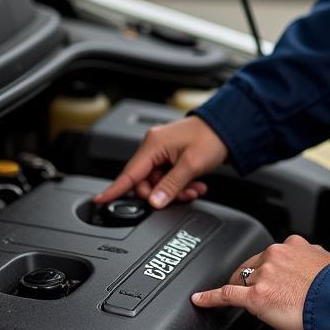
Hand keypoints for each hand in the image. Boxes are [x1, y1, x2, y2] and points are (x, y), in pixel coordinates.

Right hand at [93, 115, 227, 208]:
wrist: (230, 127)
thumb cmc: (212, 137)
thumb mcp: (192, 165)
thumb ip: (171, 185)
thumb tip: (154, 202)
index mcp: (153, 145)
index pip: (129, 173)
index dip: (114, 189)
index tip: (100, 200)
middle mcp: (154, 147)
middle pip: (145, 182)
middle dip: (163, 194)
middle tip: (183, 196)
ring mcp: (163, 151)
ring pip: (159, 183)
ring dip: (175, 191)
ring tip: (194, 189)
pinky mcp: (172, 156)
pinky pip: (168, 177)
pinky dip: (180, 185)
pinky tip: (195, 185)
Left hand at [191, 234, 329, 329]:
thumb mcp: (327, 263)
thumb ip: (313, 261)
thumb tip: (315, 267)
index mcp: (293, 245)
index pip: (272, 256)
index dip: (269, 269)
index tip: (269, 276)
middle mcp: (275, 255)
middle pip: (254, 268)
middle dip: (256, 280)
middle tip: (268, 296)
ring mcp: (263, 275)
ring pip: (243, 281)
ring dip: (245, 291)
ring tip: (258, 305)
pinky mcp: (255, 295)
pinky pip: (226, 294)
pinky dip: (210, 298)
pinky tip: (200, 300)